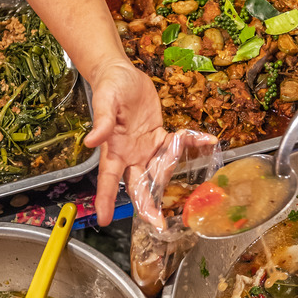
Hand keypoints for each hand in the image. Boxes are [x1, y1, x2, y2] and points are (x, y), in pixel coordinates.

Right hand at [83, 59, 214, 227]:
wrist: (121, 73)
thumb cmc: (109, 86)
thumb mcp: (105, 101)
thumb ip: (102, 122)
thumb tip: (91, 142)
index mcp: (113, 149)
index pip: (107, 179)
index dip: (106, 199)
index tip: (104, 219)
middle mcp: (129, 153)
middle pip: (137, 183)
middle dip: (146, 204)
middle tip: (157, 223)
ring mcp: (145, 146)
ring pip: (159, 169)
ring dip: (171, 176)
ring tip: (186, 186)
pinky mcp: (158, 135)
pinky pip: (175, 144)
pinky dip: (190, 143)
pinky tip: (205, 141)